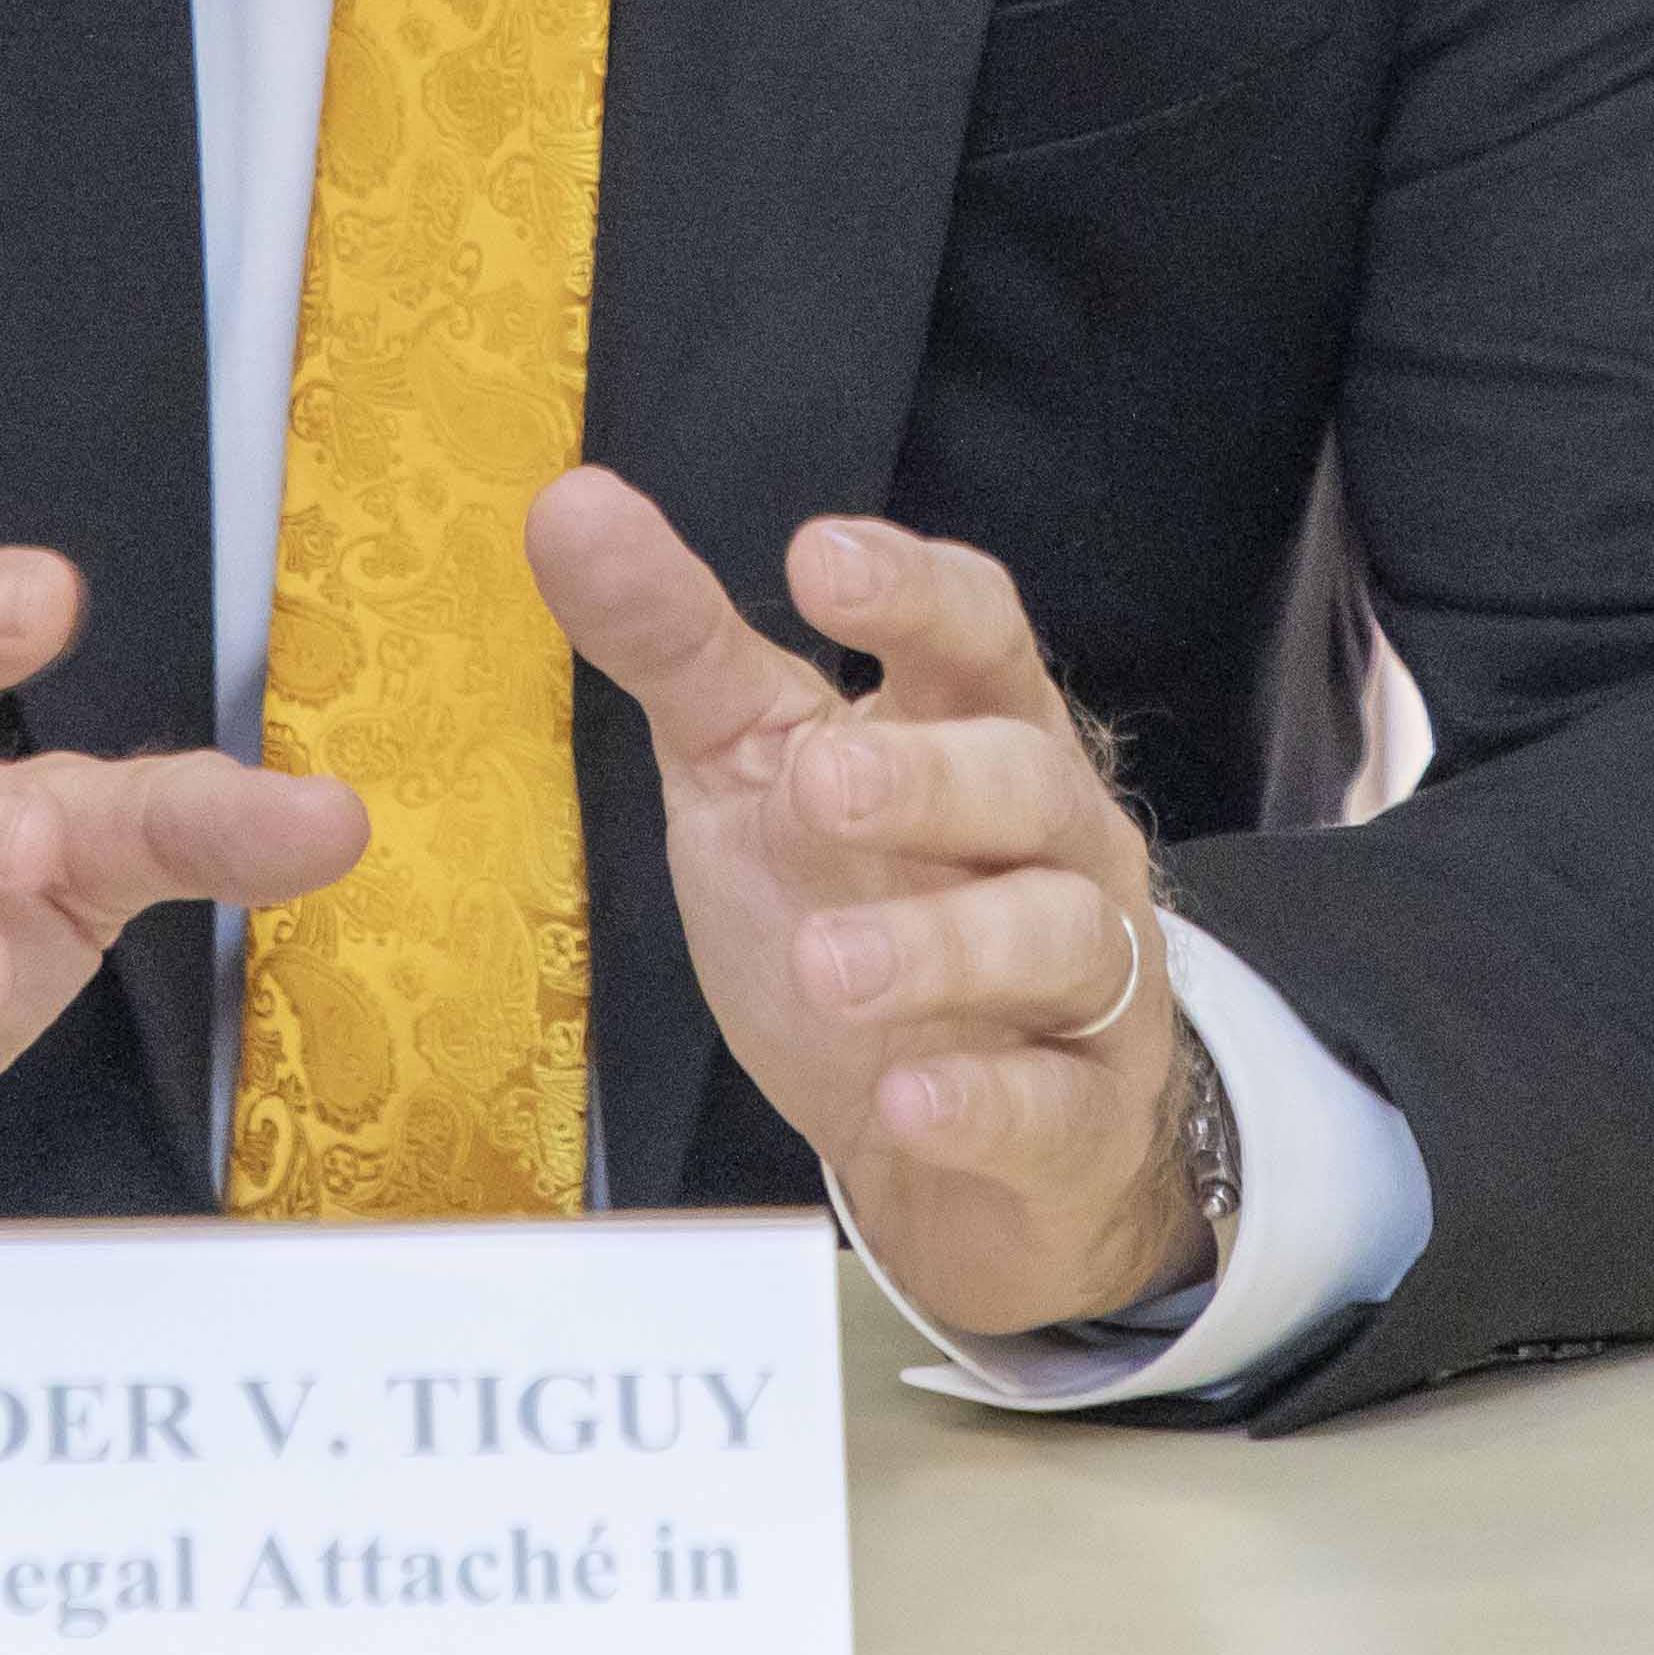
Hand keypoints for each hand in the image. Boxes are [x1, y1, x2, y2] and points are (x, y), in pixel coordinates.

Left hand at [527, 470, 1201, 1337]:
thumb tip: (569, 506)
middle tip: (815, 783)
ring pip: (1057, 937)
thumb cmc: (852, 907)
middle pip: (1022, 775)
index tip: (818, 559)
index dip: (911, 591)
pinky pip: (1056, 1108)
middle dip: (924, 776)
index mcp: (971, 727)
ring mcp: (1084, 980)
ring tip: (826, 968)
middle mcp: (1051, 838)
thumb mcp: (748, 767)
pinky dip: (986, 1103)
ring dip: (940, 949)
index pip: (975, 630)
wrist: (950, 1149)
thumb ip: (674, 642)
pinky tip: (907, 1100)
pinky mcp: (1081, 1119)